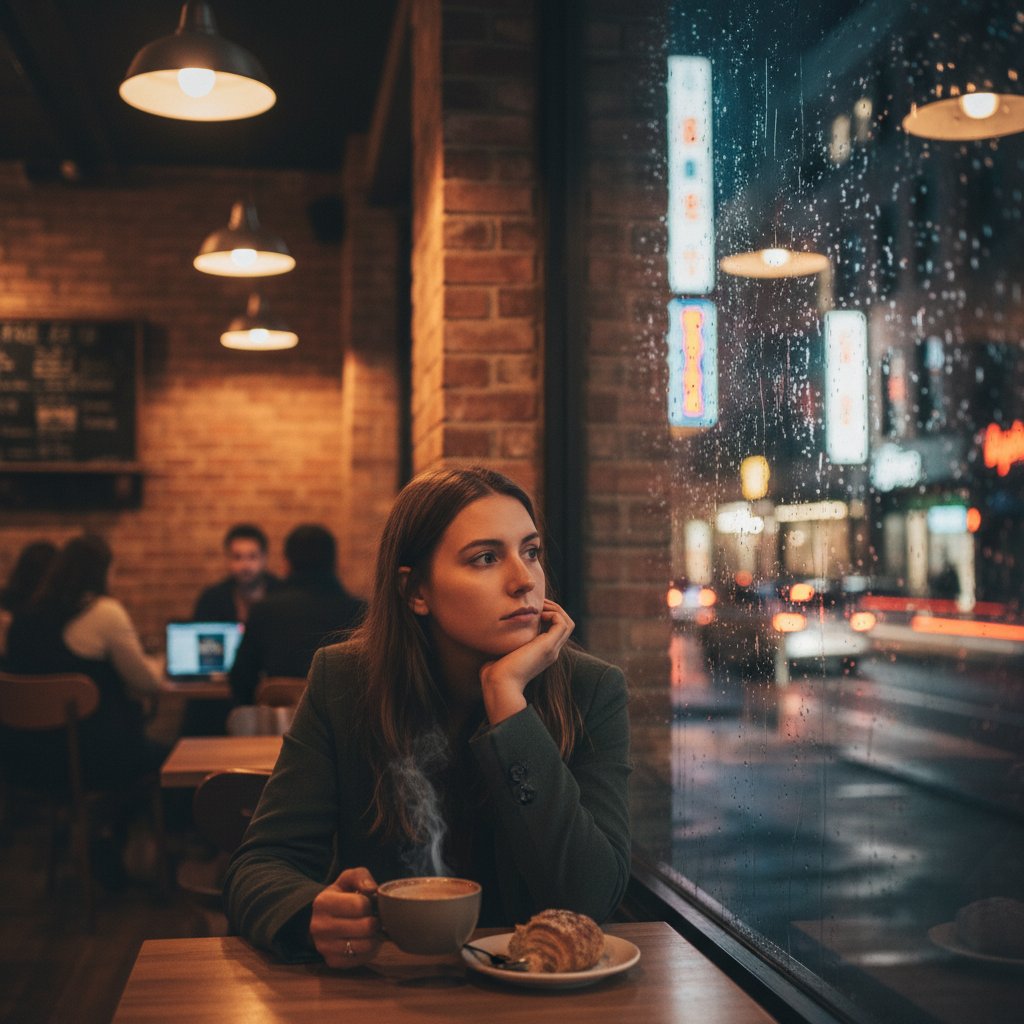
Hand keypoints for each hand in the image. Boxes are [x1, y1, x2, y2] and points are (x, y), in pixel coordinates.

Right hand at [309, 867, 381, 967]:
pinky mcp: (332, 962)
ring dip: (374, 936)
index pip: (360, 905)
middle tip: (373, 917)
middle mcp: (319, 927)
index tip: (367, 903)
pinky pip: (362, 959)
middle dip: (375, 920)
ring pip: (366, 945)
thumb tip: (372, 889)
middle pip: (366, 927)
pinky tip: (364, 940)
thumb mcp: (348, 879)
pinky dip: (369, 950)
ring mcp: (324, 947)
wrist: (324, 919)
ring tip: (370, 928)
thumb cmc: (340, 896)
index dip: (370, 903)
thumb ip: (361, 876)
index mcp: (322, 903)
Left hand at [479, 599, 574, 724]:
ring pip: (568, 623)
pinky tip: (538, 615)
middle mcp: (550, 651)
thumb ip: (507, 643)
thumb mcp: (504, 652)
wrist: (499, 685)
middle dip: (553, 609)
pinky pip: (562, 624)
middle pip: (565, 625)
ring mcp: (551, 649)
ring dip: (555, 609)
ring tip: (540, 607)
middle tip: (538, 603)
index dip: (547, 615)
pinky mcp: (548, 647)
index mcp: (542, 653)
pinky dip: (553, 614)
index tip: (532, 609)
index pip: (555, 630)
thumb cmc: (495, 673)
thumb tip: (496, 632)